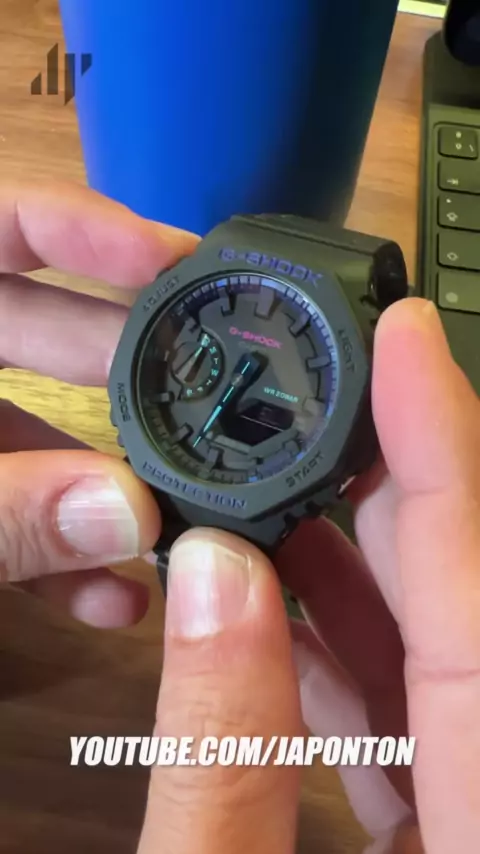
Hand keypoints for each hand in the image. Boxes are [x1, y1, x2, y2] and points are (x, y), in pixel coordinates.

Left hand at [0, 180, 196, 623]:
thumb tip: (132, 515)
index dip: (84, 228)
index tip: (176, 262)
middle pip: (40, 330)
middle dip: (129, 368)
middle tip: (214, 393)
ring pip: (35, 434)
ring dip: (107, 480)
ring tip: (185, 514)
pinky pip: (9, 507)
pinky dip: (57, 552)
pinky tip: (113, 598)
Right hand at [138, 300, 479, 853]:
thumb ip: (220, 757)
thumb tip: (209, 578)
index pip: (479, 603)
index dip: (446, 454)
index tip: (410, 339)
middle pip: (460, 596)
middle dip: (384, 484)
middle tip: (316, 395)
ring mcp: (475, 807)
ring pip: (432, 644)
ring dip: (347, 564)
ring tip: (265, 497)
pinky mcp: (444, 822)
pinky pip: (409, 705)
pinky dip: (339, 647)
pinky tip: (271, 607)